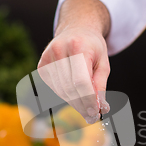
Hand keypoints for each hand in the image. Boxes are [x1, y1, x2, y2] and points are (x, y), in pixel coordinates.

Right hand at [38, 0, 110, 123]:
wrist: (76, 29)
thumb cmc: (93, 48)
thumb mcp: (103, 63)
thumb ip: (101, 85)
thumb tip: (101, 108)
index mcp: (78, 46)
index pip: (81, 81)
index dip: (88, 99)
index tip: (96, 112)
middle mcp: (59, 49)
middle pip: (70, 88)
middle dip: (82, 105)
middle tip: (92, 116)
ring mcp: (48, 56)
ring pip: (61, 90)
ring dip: (74, 103)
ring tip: (86, 108)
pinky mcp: (42, 65)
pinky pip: (54, 88)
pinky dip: (66, 95)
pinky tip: (75, 95)